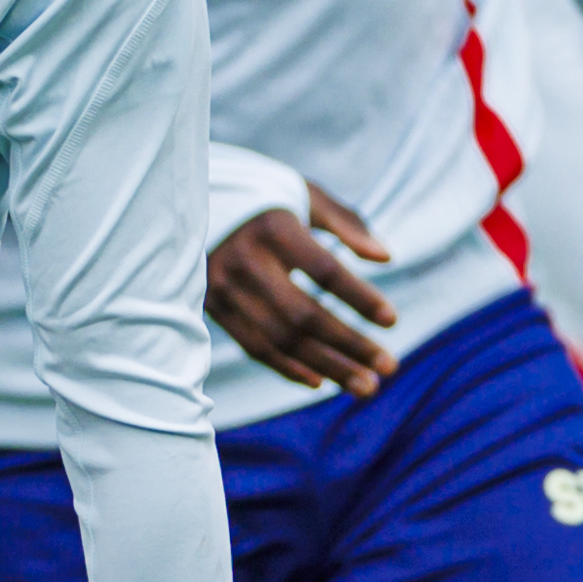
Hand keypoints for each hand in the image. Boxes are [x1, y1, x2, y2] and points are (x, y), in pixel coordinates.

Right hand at [204, 189, 397, 397]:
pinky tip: (321, 380)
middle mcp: (246, 261)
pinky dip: (288, 368)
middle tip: (389, 368)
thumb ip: (346, 223)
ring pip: (281, 340)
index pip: (324, 271)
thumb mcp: (306, 195)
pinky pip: (254, 347)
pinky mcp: (212, 307)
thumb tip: (385, 258)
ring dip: (328, 368)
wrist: (190, 201)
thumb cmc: (264, 197)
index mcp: (274, 228)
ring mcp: (224, 288)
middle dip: (350, 346)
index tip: (392, 320)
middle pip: (304, 315)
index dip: (360, 298)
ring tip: (365, 386)